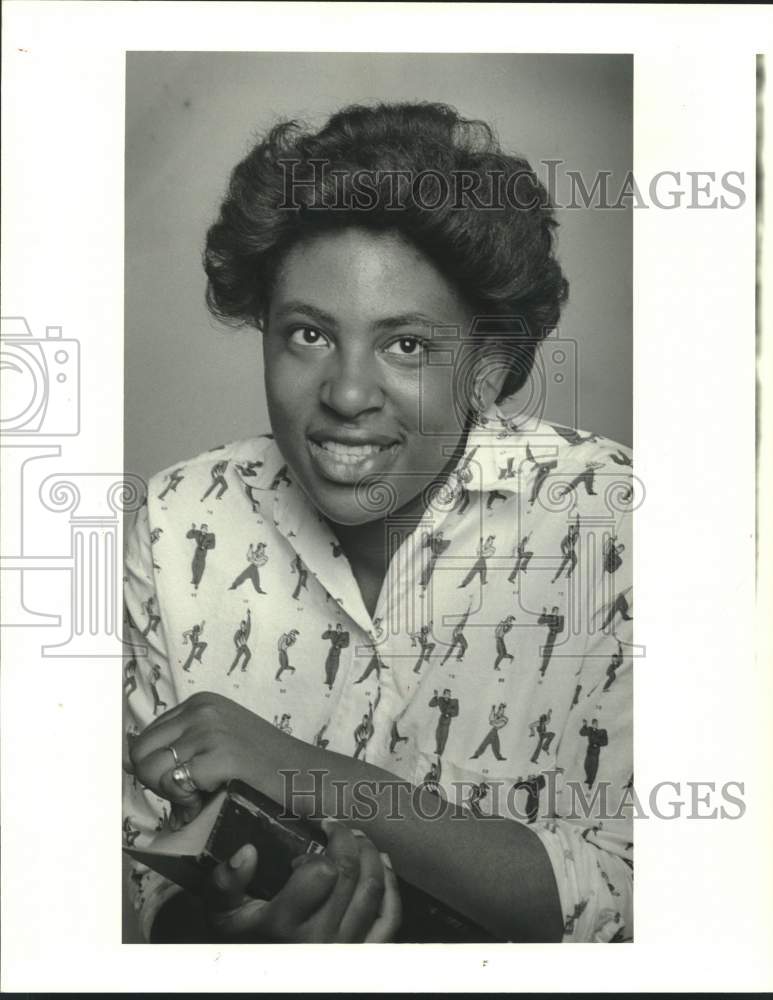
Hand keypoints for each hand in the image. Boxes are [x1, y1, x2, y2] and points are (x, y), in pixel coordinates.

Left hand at [124, 691, 276, 820]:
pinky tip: (213, 801)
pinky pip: (176, 785)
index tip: (183, 783)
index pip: (144, 739)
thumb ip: (182, 745)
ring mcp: (211, 730)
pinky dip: (188, 804)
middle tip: (190, 795)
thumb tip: (128, 760)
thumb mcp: (219, 740)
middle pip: (140, 753)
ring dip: (173, 796)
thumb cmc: (264, 767)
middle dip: (157, 782)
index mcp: (199, 703)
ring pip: (152, 771)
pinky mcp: (222, 755)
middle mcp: (202, 709)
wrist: (309, 775)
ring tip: (203, 800)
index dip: (156, 769)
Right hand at [205, 820, 400, 942]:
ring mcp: (348, 948)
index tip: (312, 841)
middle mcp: (322, 939)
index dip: (320, 850)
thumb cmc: (245, 943)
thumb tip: (248, 852)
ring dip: (371, 855)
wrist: (262, 981)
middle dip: (348, 839)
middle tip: (337, 827)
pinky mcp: (365, 953)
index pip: (322, 872)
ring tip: (358, 839)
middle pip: (351, 873)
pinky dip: (391, 886)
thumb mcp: (224, 914)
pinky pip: (390, 917)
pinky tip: (382, 864)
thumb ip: (227, 882)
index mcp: (287, 924)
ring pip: (373, 889)